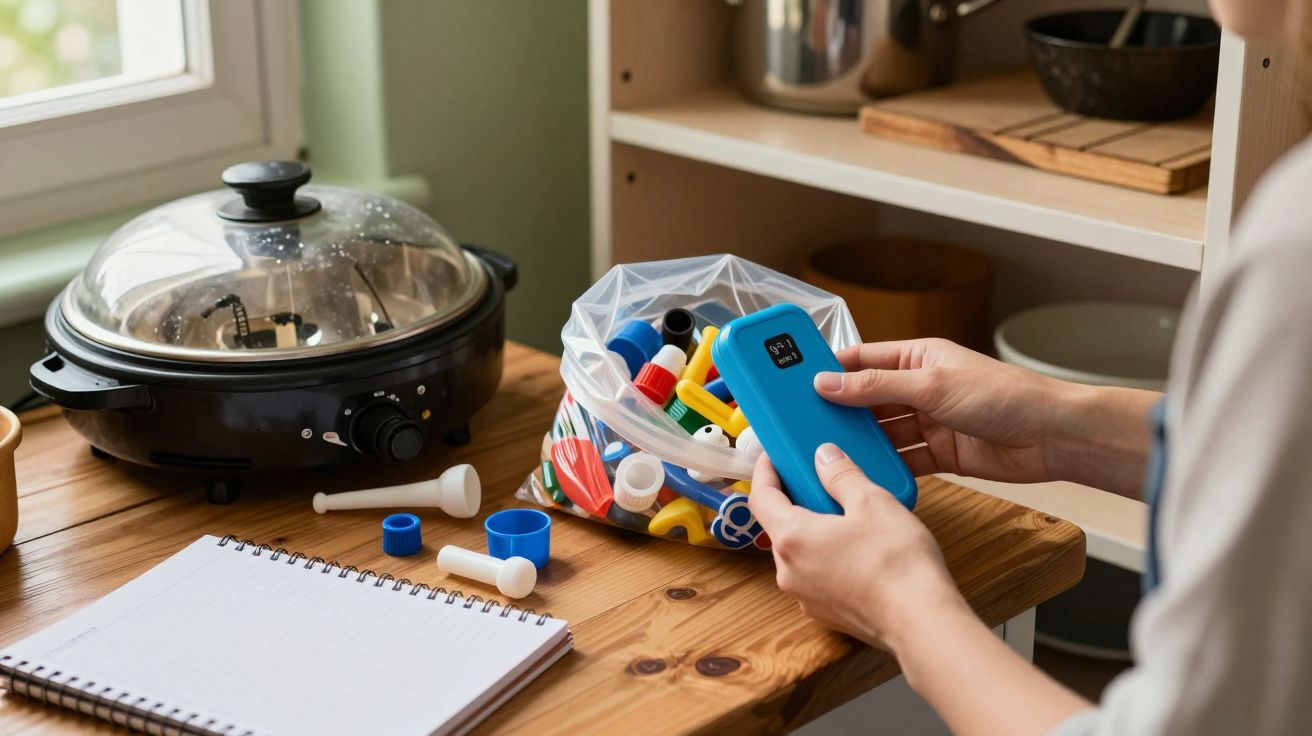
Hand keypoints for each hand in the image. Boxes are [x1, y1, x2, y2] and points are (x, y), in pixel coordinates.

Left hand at [749, 446, 968, 649]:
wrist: (920, 622)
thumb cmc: (896, 562)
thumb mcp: (872, 502)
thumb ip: (842, 475)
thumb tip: (823, 456)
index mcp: (792, 538)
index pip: (761, 498)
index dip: (765, 473)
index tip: (773, 458)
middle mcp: (789, 572)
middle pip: (780, 526)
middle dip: (795, 501)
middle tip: (816, 480)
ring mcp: (805, 597)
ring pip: (800, 553)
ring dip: (813, 531)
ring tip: (844, 515)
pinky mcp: (826, 614)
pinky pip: (816, 576)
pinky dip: (827, 557)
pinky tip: (856, 549)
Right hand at [813, 338, 1158, 493]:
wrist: (1053, 437)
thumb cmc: (1006, 396)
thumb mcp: (932, 385)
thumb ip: (876, 386)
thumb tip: (827, 383)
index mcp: (918, 357)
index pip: (861, 360)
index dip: (828, 370)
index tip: (793, 382)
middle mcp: (920, 387)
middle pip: (866, 399)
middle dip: (837, 411)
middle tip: (800, 423)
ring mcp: (929, 422)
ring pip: (881, 432)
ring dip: (858, 442)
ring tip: (824, 451)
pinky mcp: (939, 454)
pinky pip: (901, 459)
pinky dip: (882, 466)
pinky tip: (860, 473)